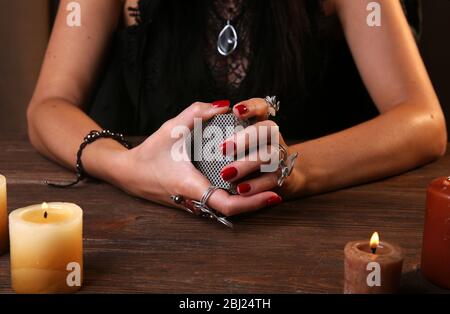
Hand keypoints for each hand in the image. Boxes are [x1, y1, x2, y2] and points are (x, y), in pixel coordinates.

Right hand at [113, 101, 282, 216]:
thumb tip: (225, 104)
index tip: (274, 195)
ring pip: (228, 210)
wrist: (129, 174)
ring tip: (270, 188)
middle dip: (258, 203)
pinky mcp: (195, 201)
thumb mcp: (171, 128)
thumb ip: (197, 113)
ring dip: (249, 202)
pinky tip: (249, 185)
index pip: (227, 204)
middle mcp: (196, 201)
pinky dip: (237, 198)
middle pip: (234, 211)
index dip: (253, 203)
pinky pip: (220, 204)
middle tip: (279, 192)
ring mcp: (195, 204)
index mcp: (191, 186)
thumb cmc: (149, 153)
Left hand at [220, 98, 302, 198]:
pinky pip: (273, 180)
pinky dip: (256, 185)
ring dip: (248, 164)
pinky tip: (240, 190)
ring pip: (270, 156)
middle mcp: (272, 138)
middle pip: (269, 128)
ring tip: (226, 174)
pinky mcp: (282, 178)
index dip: (251, 106)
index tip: (235, 111)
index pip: (262, 107)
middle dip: (247, 137)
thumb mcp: (221, 138)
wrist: (263, 185)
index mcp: (259, 124)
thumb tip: (218, 106)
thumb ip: (212, 118)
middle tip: (223, 148)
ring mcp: (279, 157)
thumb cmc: (235, 156)